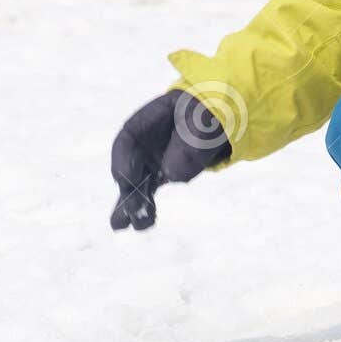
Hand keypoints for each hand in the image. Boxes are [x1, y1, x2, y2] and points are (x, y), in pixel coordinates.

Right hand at [109, 90, 230, 231]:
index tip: (127, 179)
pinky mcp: (161, 175)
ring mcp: (151, 160)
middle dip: (127, 188)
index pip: (128, 139)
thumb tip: (171, 174)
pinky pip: (149, 193)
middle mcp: (145, 143)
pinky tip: (143, 223)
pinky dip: (146, 208)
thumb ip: (190, 145)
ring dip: (131, 204)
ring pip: (136, 184)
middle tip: (126, 209)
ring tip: (122, 225)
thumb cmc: (208, 116)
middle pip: (129, 165)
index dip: (123, 159)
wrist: (219, 121)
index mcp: (149, 121)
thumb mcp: (203, 124)